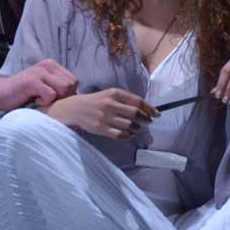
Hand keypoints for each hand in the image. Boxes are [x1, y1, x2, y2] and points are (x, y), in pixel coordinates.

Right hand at [0, 59, 77, 109]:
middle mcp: (48, 65)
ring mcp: (40, 72)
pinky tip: (33, 101)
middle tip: (46, 100)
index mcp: (52, 66)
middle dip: (62, 97)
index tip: (52, 99)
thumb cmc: (22, 94)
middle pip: (71, 85)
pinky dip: (44, 103)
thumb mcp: (44, 87)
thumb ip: (58, 88)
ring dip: (53, 99)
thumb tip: (77, 100)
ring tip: (40, 99)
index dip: (67, 95)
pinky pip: (51, 95)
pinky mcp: (32, 81)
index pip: (74, 81)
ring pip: (64, 89)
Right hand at [43, 88, 158, 138]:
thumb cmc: (95, 101)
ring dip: (137, 128)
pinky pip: (120, 135)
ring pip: (129, 125)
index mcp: (114, 93)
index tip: (157, 113)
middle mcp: (110, 104)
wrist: (73, 108)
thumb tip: (146, 108)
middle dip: (145, 119)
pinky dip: (128, 135)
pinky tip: (129, 134)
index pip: (137, 101)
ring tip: (137, 128)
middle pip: (135, 113)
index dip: (149, 108)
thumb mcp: (109, 94)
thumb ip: (125, 100)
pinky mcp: (100, 128)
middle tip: (148, 121)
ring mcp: (104, 117)